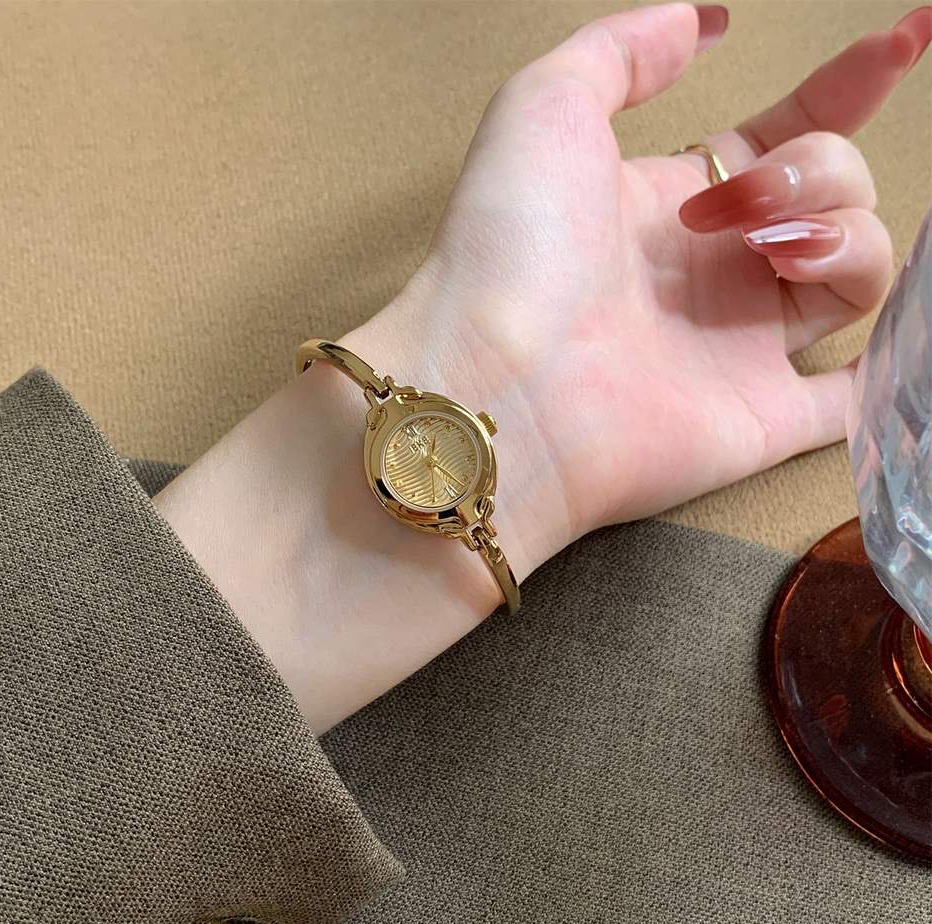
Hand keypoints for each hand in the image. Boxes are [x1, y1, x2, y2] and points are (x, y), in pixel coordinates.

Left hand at [345, 3, 929, 557]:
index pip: (785, 136)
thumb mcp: (548, 106)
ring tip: (771, 251)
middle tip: (733, 205)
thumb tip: (703, 22)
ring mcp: (740, 347)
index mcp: (671, 201)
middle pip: (831, 194)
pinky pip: (852, 400)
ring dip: (847, 235)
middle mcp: (713, 272)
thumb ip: (623, 50)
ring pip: (859, 273)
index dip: (845, 89)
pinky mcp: (760, 419)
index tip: (901, 41)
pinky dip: (895, 372)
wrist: (498, 382)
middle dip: (816, 170)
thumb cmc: (511, 243)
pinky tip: (911, 335)